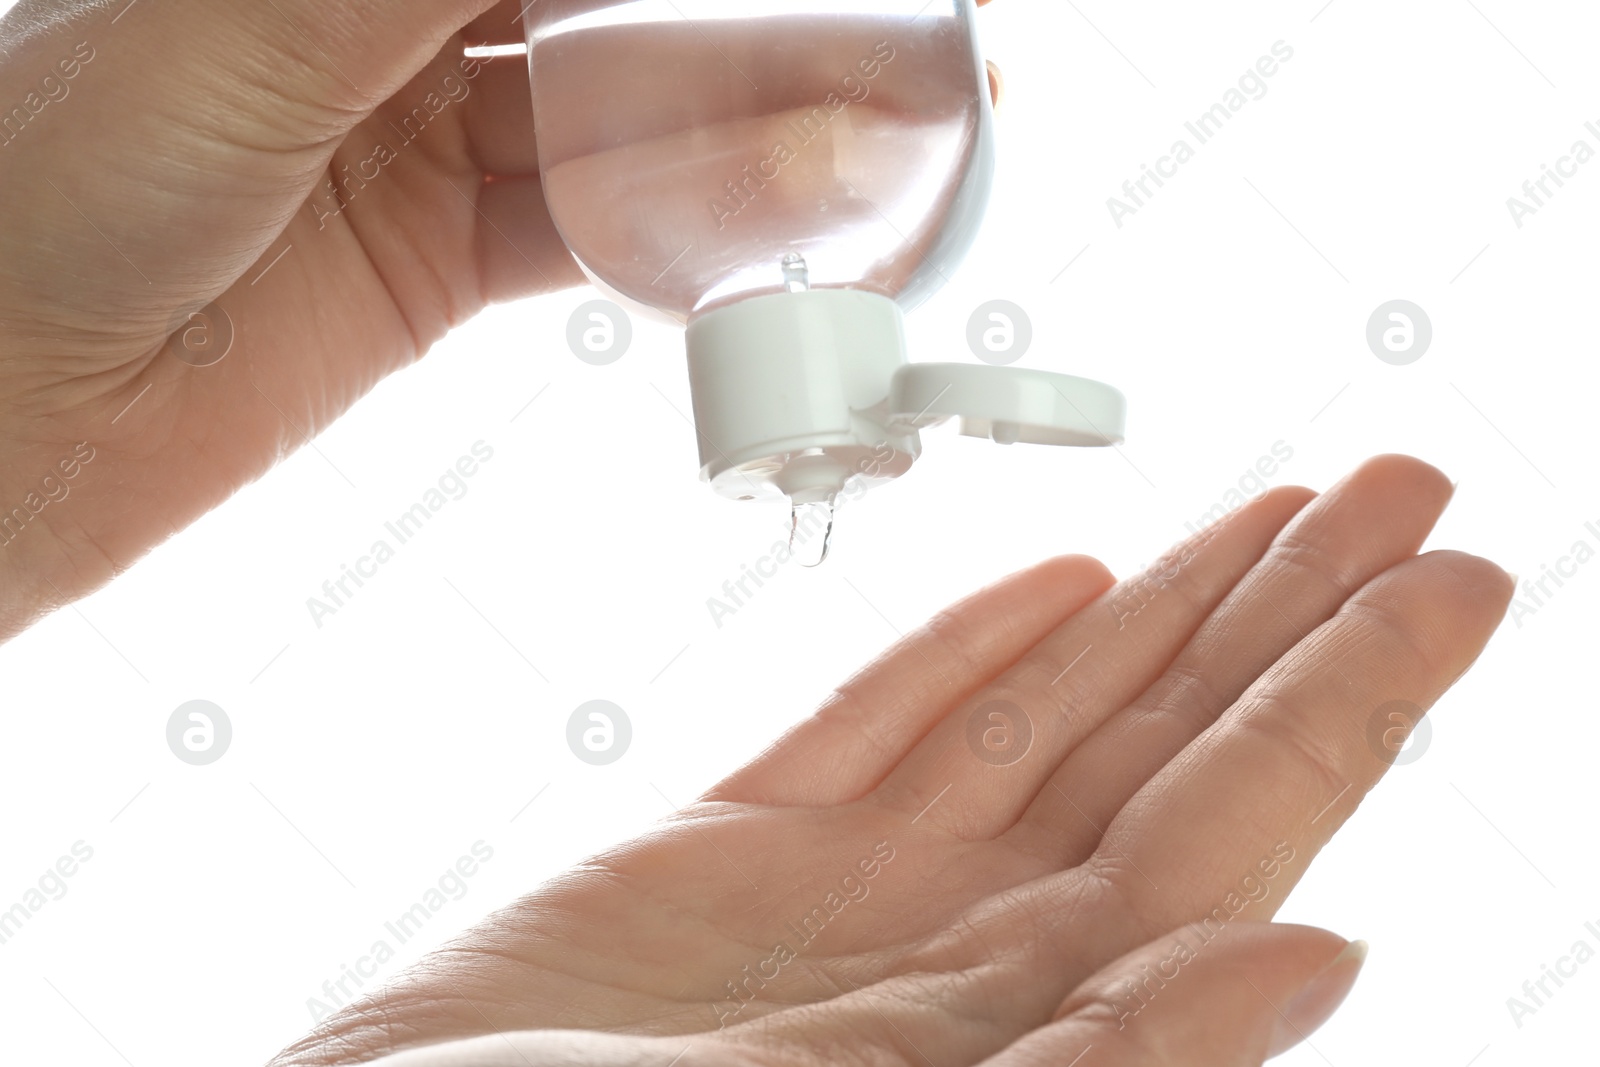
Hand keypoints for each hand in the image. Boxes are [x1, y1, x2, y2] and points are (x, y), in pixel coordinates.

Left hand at [0, 0, 1003, 639]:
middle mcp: (376, 27)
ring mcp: (414, 141)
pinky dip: (679, 236)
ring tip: (874, 135)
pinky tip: (769, 226)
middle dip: (744, 23)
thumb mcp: (234, 36)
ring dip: (741, 134)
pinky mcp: (435, 260)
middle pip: (604, 4)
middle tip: (885, 43)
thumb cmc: (35, 192)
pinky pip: (586, 232)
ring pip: (615, 118)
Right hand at [270, 454, 1512, 1064]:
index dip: (1354, 697)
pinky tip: (1054, 583)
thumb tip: (1320, 956)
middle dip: (1294, 614)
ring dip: (1165, 609)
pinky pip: (879, 722)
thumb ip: (1108, 1062)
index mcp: (1030, 1015)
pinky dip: (968, 647)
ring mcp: (851, 890)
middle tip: (1403, 484)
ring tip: (1271, 508)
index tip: (1452, 575)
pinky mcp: (730, 851)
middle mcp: (962, 941)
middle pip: (1170, 746)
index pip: (1240, 827)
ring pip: (1047, 712)